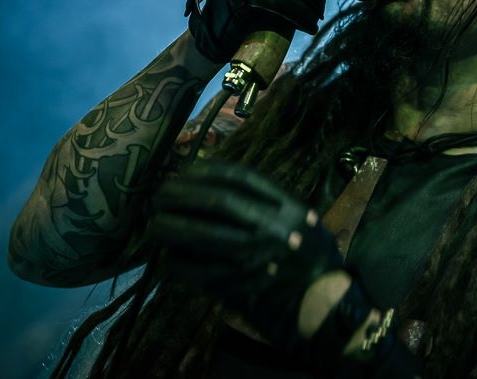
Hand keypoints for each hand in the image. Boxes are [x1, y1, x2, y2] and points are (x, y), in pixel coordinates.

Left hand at [146, 160, 367, 359]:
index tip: (188, 170)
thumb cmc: (313, 259)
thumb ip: (268, 200)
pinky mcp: (234, 287)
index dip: (208, 171)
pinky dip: (176, 260)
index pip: (238, 178)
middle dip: (181, 194)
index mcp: (286, 207)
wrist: (323, 305)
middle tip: (160, 192)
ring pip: (197, 233)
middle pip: (213, 201)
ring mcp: (250, 258)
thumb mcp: (302, 217)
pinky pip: (195, 270)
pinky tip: (167, 254)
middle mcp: (268, 228)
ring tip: (153, 221)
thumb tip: (217, 185)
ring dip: (169, 225)